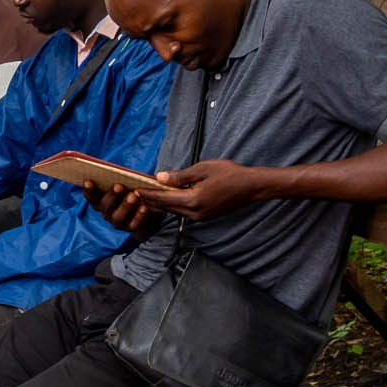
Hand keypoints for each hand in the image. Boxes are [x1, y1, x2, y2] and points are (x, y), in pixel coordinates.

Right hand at [80, 180, 164, 235]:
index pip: (91, 197)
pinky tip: (144, 207)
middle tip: (119, 186)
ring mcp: (118, 222)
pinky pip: (133, 224)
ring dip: (125, 206)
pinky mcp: (131, 228)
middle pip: (105, 206)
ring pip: (117, 217)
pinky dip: (139, 216)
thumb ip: (119, 181)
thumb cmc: (131, 192)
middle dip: (111, 195)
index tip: (88, 181)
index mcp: (101, 201)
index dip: (89, 190)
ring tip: (133, 196)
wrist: (148, 211)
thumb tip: (118, 172)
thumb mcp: (124, 185)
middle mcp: (106, 213)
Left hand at [140, 159, 267, 221]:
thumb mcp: (203, 169)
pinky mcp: (204, 216)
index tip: (134, 189)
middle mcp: (195, 213)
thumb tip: (159, 177)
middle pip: (166, 207)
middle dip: (150, 200)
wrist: (251, 187)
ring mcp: (200, 217)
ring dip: (160, 203)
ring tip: (146, 195)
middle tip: (134, 193)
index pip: (164, 198)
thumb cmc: (230, 174)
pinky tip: (165, 198)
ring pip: (173, 211)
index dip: (148, 194)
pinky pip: (182, 211)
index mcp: (193, 200)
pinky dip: (171, 205)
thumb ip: (180, 176)